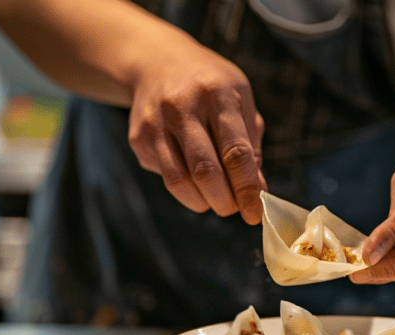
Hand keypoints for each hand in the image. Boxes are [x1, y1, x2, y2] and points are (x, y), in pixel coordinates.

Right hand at [127, 30, 265, 223]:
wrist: (158, 61)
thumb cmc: (210, 86)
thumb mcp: (241, 100)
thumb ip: (251, 145)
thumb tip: (256, 191)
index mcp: (218, 94)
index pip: (236, 153)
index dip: (247, 189)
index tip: (255, 213)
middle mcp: (182, 106)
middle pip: (205, 172)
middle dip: (224, 202)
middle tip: (233, 208)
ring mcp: (155, 122)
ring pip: (179, 181)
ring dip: (202, 202)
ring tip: (215, 200)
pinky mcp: (138, 138)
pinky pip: (165, 176)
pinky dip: (184, 187)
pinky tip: (191, 173)